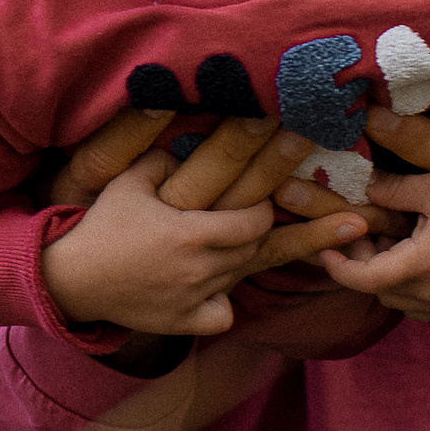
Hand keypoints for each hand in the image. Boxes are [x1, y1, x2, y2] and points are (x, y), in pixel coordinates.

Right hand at [39, 118, 379, 335]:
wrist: (71, 281)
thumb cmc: (101, 225)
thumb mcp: (127, 182)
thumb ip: (158, 151)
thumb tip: (177, 108)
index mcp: (191, 233)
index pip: (254, 217)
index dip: (274, 197)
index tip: (294, 179)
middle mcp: (203, 270)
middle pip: (265, 246)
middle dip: (304, 225)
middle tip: (358, 213)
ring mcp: (198, 298)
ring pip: (251, 275)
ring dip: (291, 253)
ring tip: (349, 239)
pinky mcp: (189, 322)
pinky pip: (223, 312)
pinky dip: (225, 302)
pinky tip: (228, 288)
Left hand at [318, 170, 429, 321]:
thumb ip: (394, 188)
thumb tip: (362, 188)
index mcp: (422, 265)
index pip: (364, 278)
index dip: (338, 266)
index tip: (324, 249)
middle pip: (375, 285)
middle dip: (363, 258)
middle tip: (369, 226)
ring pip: (393, 295)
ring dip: (384, 270)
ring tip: (398, 235)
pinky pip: (414, 302)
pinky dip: (405, 281)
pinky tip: (416, 252)